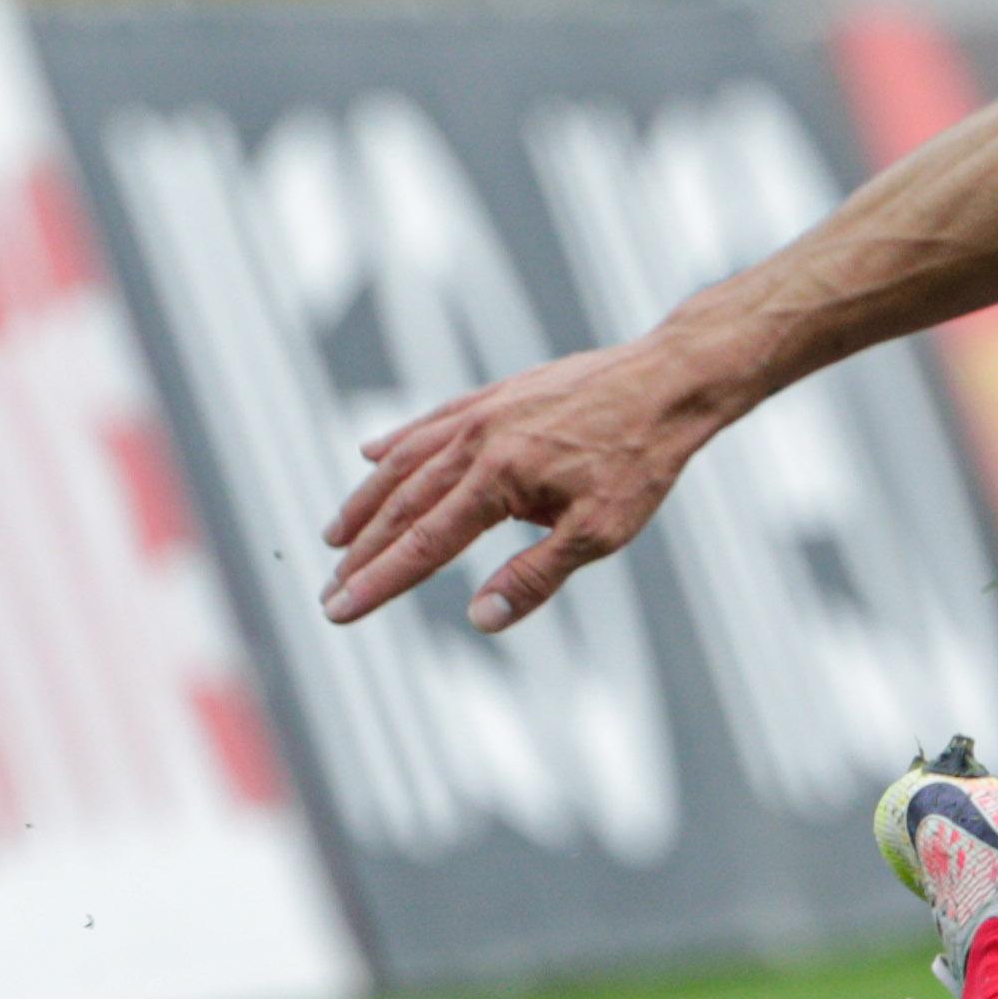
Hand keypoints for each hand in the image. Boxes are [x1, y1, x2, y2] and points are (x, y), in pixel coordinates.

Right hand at [319, 333, 728, 633]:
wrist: (667, 380)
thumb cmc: (639, 462)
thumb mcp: (599, 532)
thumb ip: (536, 576)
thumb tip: (480, 618)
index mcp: (497, 481)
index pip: (422, 545)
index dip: (377, 582)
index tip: (337, 610)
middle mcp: (475, 442)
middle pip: (403, 506)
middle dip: (363, 552)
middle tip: (330, 588)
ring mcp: (481, 413)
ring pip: (405, 461)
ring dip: (367, 501)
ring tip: (337, 535)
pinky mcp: (495, 395)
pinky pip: (431, 423)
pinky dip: (398, 444)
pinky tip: (372, 455)